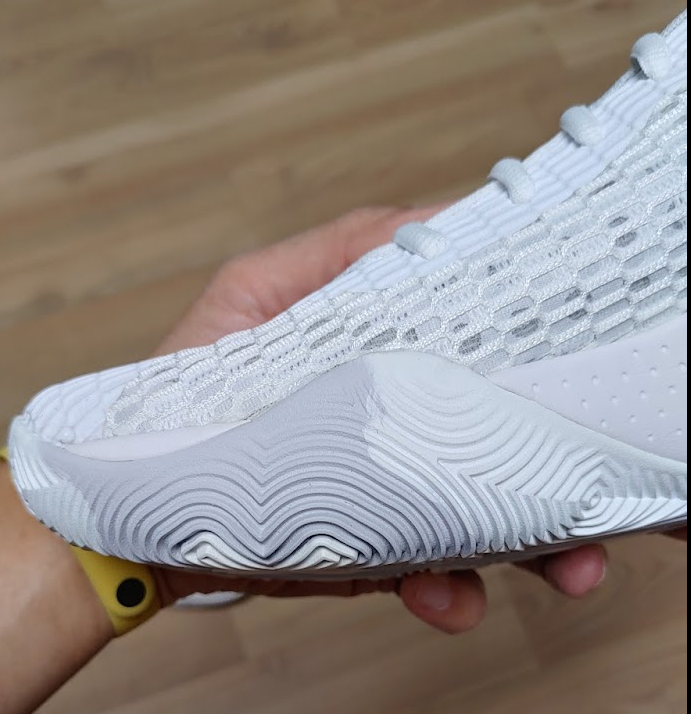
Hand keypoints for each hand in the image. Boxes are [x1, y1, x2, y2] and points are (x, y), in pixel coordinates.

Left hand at [151, 206, 629, 632]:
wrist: (144, 494)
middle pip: (490, 437)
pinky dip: (445, 589)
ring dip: (530, 542)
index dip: (523, 349)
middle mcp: (394, 422)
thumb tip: (433, 223)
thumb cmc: (195, 379)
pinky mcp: (365, 550)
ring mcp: (385, 488)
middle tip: (595, 492)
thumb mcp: (257, 292)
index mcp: (383, 358)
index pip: (470, 346)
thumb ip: (342, 252)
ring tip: (570, 566)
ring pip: (480, 514)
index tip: (570, 355)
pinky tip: (451, 596)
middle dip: (548, 463)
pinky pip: (421, 572)